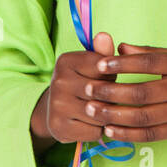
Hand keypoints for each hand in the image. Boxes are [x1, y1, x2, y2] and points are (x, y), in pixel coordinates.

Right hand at [36, 31, 119, 146]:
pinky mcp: (60, 128)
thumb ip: (102, 53)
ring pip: (101, 113)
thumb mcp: (90, 65)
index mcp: (66, 61)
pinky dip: (98, 129)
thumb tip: (104, 36)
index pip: (102, 67)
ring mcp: (57, 106)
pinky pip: (95, 131)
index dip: (110, 76)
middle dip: (111, 97)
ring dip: (107, 115)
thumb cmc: (81, 83)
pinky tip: (91, 123)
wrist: (55, 110)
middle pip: (102, 92)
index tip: (105, 78)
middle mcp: (58, 81)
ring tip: (101, 110)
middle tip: (107, 98)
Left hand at [77, 42, 166, 143]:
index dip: (122, 65)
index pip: (148, 63)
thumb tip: (120, 48)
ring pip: (144, 117)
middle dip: (112, 93)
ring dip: (115, 116)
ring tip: (93, 112)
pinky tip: (111, 131)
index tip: (100, 65)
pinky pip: (153, 135)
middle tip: (88, 91)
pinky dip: (129, 134)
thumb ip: (152, 52)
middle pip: (142, 93)